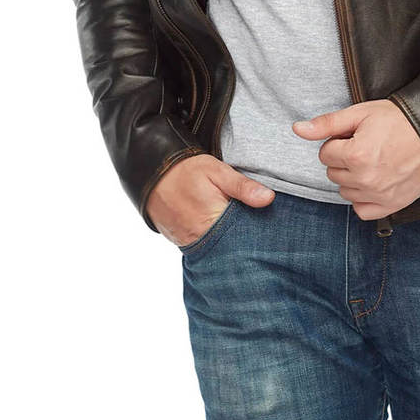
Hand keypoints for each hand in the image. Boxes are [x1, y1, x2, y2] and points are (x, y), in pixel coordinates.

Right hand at [146, 154, 274, 245]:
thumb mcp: (217, 171)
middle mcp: (200, 237)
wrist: (150, 173)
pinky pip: (203, 247)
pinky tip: (222, 233)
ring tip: (240, 232)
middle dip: (244, 241)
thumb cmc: (187, 170)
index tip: (269, 230)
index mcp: (213, 220)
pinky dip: (213, 242)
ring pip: (218, 249)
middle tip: (256, 231)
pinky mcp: (181, 243)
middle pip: (232, 247)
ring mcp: (189, 243)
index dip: (258, 232)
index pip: (244, 236)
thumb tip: (269, 198)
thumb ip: (242, 187)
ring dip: (229, 242)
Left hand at [292, 99, 419, 218]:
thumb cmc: (399, 119)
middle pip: (333, 173)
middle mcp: (365, 180)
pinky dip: (363, 198)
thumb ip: (327, 124)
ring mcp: (379, 195)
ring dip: (352, 178)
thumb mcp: (361, 113)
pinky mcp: (392, 205)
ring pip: (345, 191)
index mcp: (355, 155)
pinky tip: (373, 181)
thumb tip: (297, 129)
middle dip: (343, 159)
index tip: (356, 135)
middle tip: (366, 145)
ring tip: (373, 160)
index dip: (339, 141)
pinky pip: (362, 210)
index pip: (325, 153)